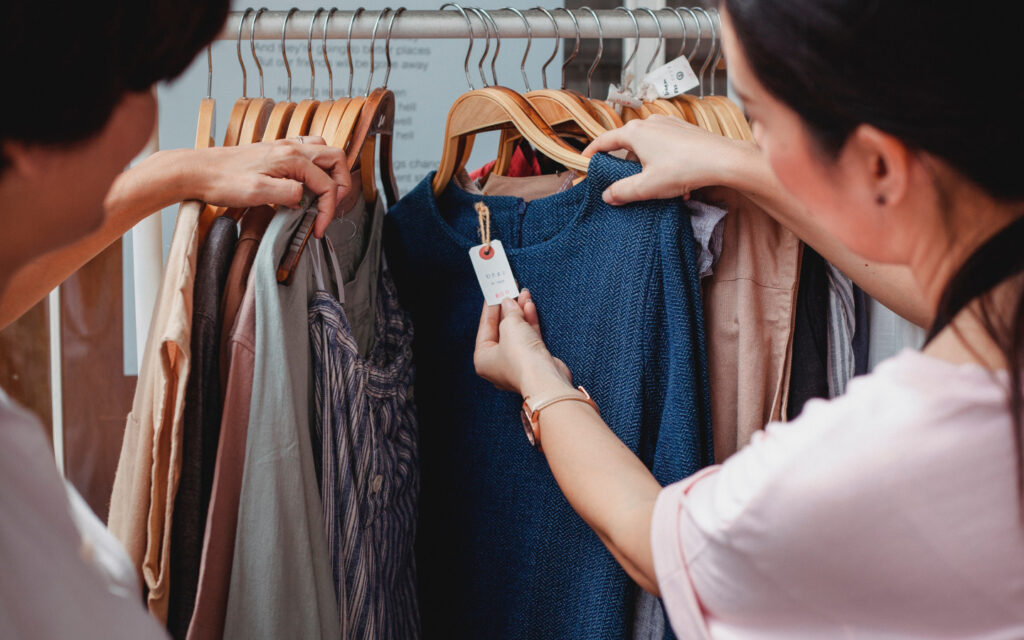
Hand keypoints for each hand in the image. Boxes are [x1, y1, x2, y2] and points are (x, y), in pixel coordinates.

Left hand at [181, 136, 355, 237]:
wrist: (198, 170)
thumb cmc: (222, 181)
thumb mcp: (257, 192)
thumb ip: (288, 193)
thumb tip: (306, 199)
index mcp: (291, 158)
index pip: (327, 184)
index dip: (328, 209)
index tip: (319, 228)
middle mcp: (291, 148)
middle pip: (336, 159)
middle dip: (341, 185)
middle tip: (331, 208)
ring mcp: (284, 147)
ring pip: (324, 152)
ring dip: (331, 173)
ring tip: (323, 196)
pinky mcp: (276, 152)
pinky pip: (309, 153)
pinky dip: (316, 168)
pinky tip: (305, 184)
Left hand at [474, 289, 574, 397]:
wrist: (546, 380)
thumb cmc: (521, 359)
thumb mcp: (510, 327)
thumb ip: (509, 312)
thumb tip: (509, 303)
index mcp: (483, 359)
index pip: (485, 327)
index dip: (490, 308)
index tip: (494, 292)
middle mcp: (498, 363)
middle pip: (501, 329)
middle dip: (507, 309)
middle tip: (510, 290)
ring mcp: (517, 362)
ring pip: (517, 332)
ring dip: (520, 313)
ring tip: (523, 294)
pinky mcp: (534, 361)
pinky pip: (529, 337)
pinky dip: (530, 322)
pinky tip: (530, 306)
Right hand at [583, 115, 757, 205]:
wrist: (722, 160)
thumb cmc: (683, 169)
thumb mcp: (647, 186)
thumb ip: (623, 191)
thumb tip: (607, 195)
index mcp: (635, 133)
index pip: (605, 141)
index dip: (592, 152)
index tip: (585, 160)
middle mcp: (650, 123)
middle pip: (628, 145)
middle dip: (626, 166)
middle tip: (624, 183)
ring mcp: (669, 124)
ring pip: (648, 147)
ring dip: (648, 167)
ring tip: (657, 188)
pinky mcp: (684, 130)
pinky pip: (665, 147)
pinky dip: (664, 163)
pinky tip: (676, 182)